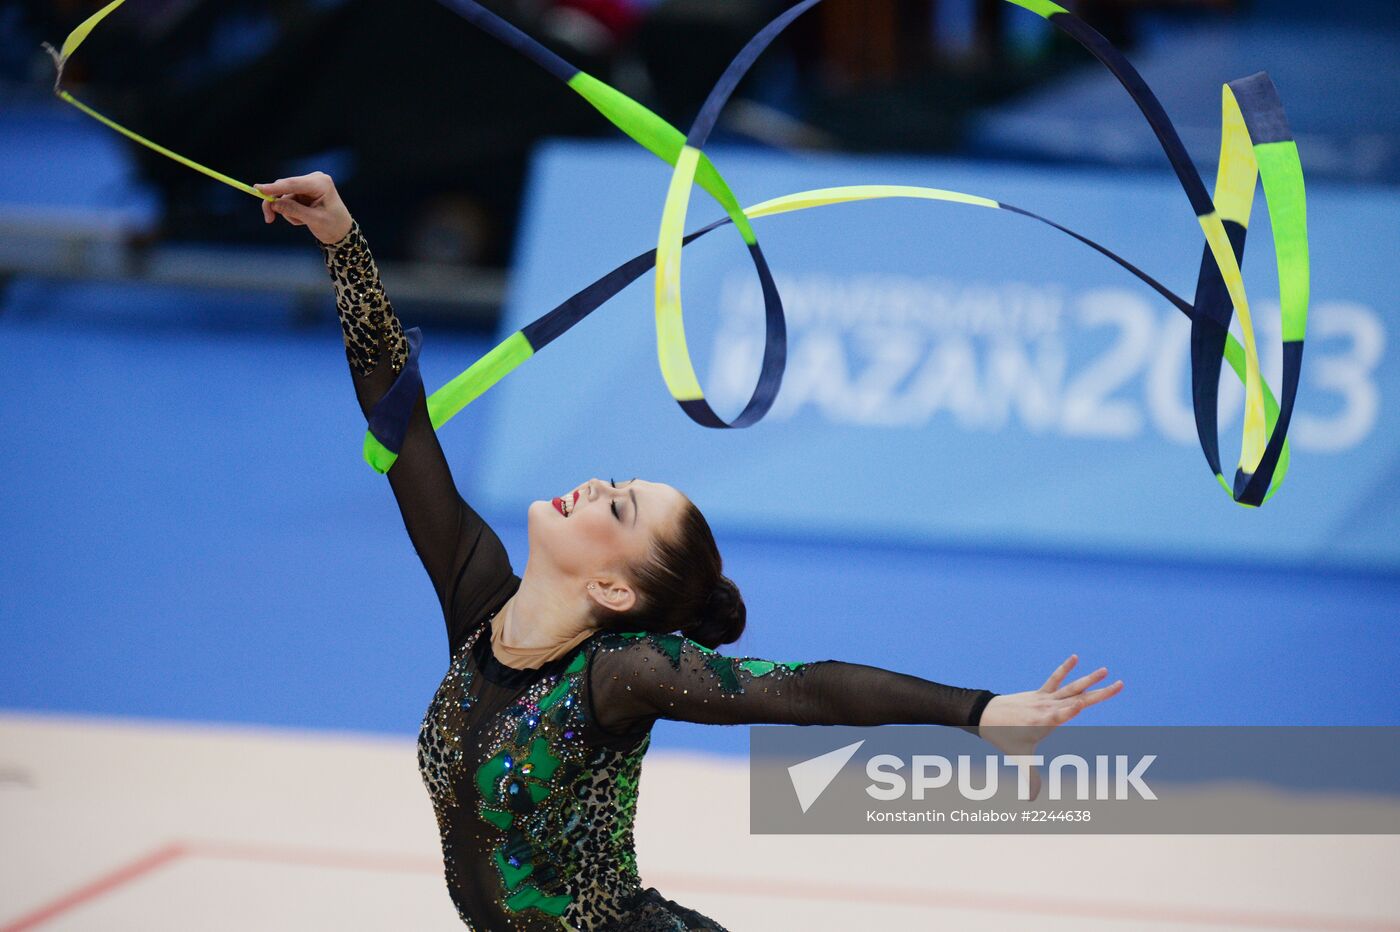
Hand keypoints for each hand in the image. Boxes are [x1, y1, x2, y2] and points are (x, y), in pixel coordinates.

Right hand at [256, 172, 352, 244]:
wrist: (342, 232)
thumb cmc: (333, 226)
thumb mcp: (314, 220)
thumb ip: (294, 211)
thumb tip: (273, 203)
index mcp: (321, 183)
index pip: (293, 184)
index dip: (274, 187)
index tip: (258, 188)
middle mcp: (313, 180)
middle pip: (284, 187)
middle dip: (276, 204)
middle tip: (269, 219)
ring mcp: (307, 185)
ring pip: (284, 197)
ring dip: (288, 212)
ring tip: (302, 222)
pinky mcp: (302, 191)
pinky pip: (287, 201)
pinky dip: (291, 212)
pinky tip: (303, 219)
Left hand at [978, 654, 1123, 798]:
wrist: (986, 715)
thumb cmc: (1003, 737)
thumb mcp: (1018, 757)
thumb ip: (1029, 777)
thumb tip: (1032, 800)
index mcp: (1044, 722)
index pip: (1060, 715)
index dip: (1070, 709)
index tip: (1081, 703)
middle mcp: (1047, 708)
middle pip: (1076, 698)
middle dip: (1099, 693)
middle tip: (1120, 685)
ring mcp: (1045, 698)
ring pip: (1071, 687)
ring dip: (1089, 679)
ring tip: (1105, 670)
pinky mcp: (1040, 693)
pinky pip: (1055, 679)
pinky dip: (1065, 669)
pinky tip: (1075, 657)